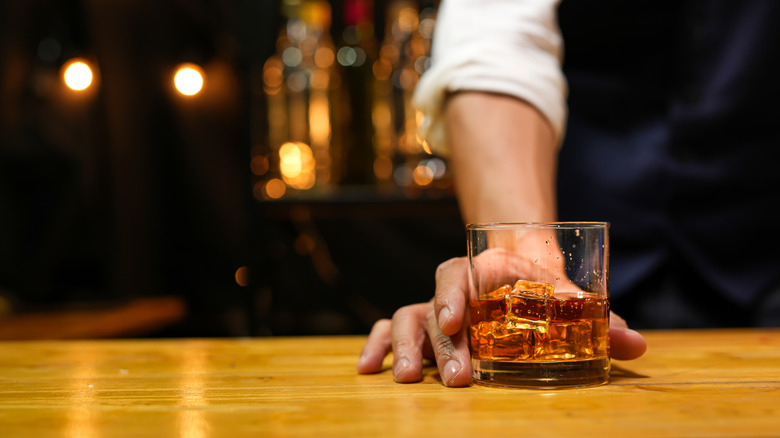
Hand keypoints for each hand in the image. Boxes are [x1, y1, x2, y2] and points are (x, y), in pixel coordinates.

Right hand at [356, 257, 647, 386]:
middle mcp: (456, 288)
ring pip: (409, 316)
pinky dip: (378, 345)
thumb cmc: (539, 287)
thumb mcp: (565, 299)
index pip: (466, 274)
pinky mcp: (419, 325)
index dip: (457, 296)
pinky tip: (369, 369)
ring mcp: (434, 306)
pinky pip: (390, 329)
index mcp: (488, 272)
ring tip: (409, 379)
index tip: (457, 321)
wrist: (514, 268)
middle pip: (438, 305)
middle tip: (459, 377)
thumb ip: (597, 320)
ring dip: (408, 347)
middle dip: (445, 342)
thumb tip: (637, 344)